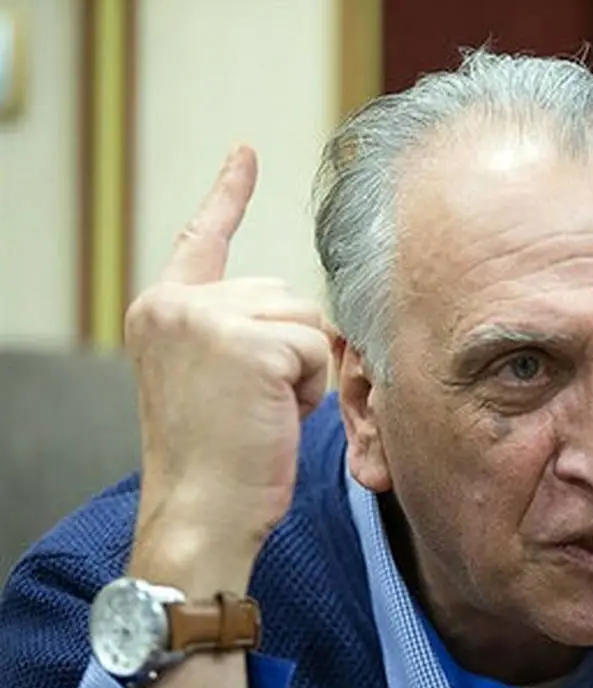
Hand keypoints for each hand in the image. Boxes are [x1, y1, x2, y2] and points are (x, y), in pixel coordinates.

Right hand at [124, 145, 333, 594]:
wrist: (201, 514)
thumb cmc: (220, 461)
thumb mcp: (219, 381)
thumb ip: (245, 333)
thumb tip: (315, 318)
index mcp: (163, 310)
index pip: (203, 237)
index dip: (228, 195)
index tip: (246, 153)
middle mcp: (176, 304)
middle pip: (282, 293)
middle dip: (291, 348)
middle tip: (256, 404)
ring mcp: (206, 317)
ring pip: (304, 319)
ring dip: (303, 369)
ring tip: (261, 411)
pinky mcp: (245, 341)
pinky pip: (315, 348)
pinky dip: (310, 387)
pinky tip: (274, 416)